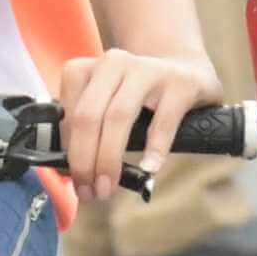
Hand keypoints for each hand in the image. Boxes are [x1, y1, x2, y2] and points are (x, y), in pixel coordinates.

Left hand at [53, 44, 221, 206]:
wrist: (189, 72)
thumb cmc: (142, 99)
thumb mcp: (108, 105)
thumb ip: (88, 132)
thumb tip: (70, 172)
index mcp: (89, 68)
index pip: (67, 113)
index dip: (66, 151)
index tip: (72, 179)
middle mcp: (114, 64)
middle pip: (88, 116)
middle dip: (83, 160)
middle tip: (88, 191)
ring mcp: (148, 70)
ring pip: (118, 116)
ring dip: (108, 159)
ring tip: (108, 187)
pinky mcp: (180, 83)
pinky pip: (163, 121)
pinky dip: (154, 149)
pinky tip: (148, 170)